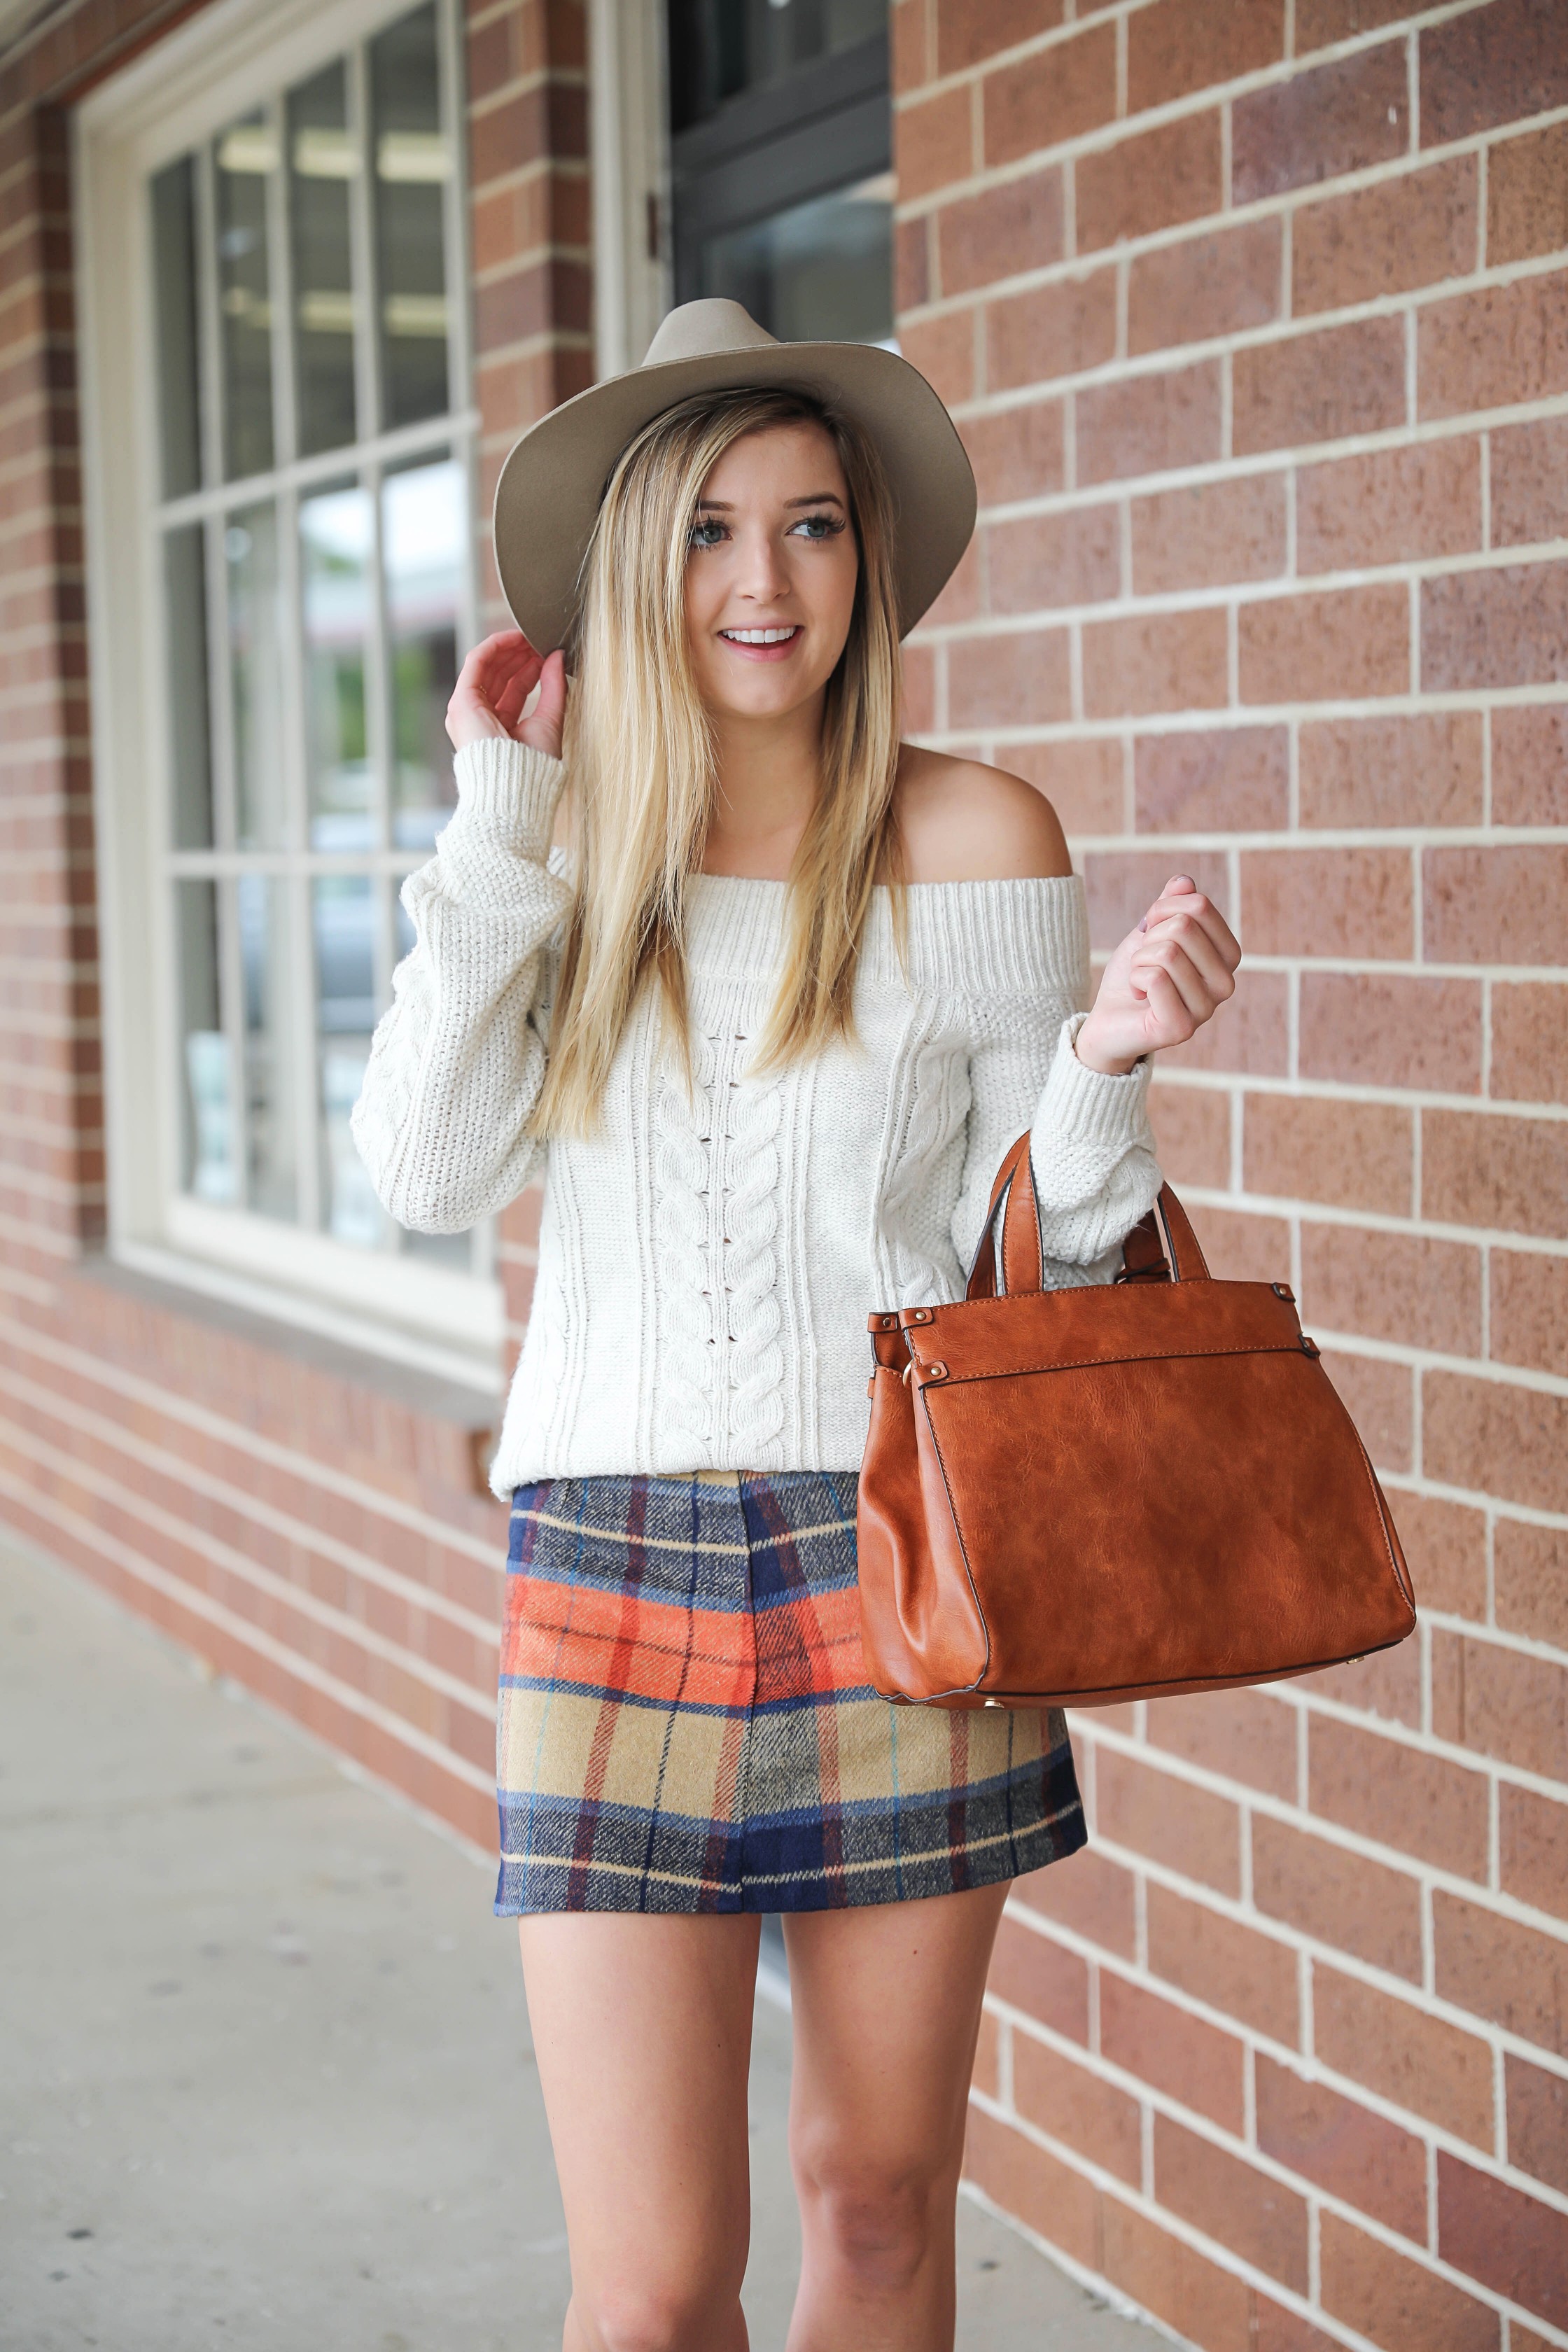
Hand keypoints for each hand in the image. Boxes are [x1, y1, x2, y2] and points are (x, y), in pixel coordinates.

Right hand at [446, 630, 567, 759]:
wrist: (516, 784)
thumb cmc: (533, 766)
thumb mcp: (549, 720)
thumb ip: (554, 688)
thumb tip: (559, 657)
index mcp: (499, 728)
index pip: (513, 689)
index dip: (530, 669)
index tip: (548, 655)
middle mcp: (480, 718)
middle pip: (499, 676)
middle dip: (519, 656)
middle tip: (540, 642)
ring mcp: (468, 709)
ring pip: (487, 666)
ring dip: (509, 648)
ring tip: (530, 637)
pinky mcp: (462, 701)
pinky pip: (476, 662)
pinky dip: (494, 646)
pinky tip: (514, 638)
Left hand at [1076, 875, 1239, 1075]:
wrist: (1108, 1020)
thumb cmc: (1134, 975)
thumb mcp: (1150, 931)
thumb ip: (1170, 906)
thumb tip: (1183, 882)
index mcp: (1226, 956)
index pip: (1199, 906)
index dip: (1162, 910)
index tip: (1151, 932)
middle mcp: (1225, 984)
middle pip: (1183, 927)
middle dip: (1150, 938)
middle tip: (1143, 961)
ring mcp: (1207, 1009)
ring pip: (1168, 953)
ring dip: (1140, 961)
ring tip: (1141, 981)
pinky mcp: (1182, 1028)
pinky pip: (1155, 978)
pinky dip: (1135, 980)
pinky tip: (1138, 997)